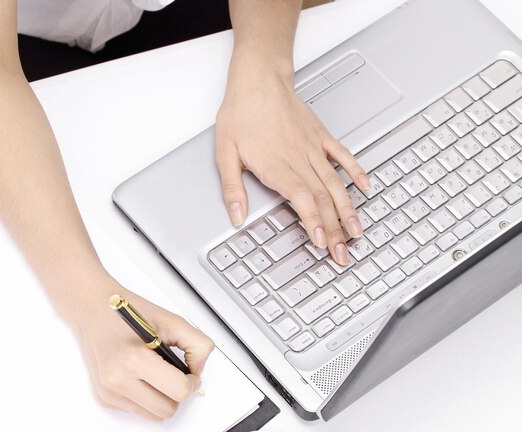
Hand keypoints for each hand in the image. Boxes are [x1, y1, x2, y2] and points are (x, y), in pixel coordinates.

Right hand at [68, 279, 214, 420]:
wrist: (93, 309)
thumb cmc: (128, 312)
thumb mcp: (171, 321)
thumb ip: (196, 344)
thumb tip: (199, 370)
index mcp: (134, 359)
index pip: (178, 390)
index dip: (192, 382)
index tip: (190, 372)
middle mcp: (118, 380)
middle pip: (167, 409)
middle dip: (177, 393)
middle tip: (175, 373)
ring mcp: (109, 392)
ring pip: (154, 415)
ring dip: (162, 398)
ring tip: (158, 372)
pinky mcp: (104, 398)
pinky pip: (139, 410)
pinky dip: (147, 397)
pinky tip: (142, 375)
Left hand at [215, 61, 370, 264]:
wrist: (257, 80)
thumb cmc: (240, 114)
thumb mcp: (225, 153)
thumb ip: (232, 188)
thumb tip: (236, 216)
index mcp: (277, 167)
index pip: (303, 201)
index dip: (315, 224)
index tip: (322, 243)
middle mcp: (299, 159)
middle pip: (322, 199)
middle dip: (335, 229)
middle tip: (344, 252)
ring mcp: (313, 148)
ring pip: (335, 183)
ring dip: (348, 209)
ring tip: (358, 230)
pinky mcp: (320, 136)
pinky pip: (342, 155)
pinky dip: (355, 171)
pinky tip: (365, 187)